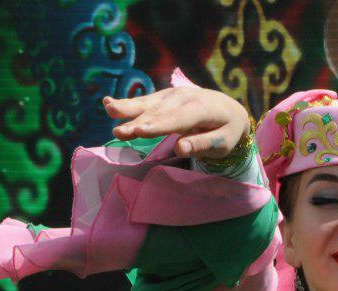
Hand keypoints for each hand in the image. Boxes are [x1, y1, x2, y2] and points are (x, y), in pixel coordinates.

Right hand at [103, 87, 248, 158]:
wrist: (229, 108)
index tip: (140, 131)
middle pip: (159, 113)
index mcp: (202, 109)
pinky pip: (144, 102)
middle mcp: (184, 98)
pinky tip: (108, 103)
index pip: (178, 119)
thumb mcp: (223, 142)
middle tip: (119, 133)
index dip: (158, 125)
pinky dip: (127, 103)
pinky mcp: (163, 97)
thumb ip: (202, 144)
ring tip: (109, 111)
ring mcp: (172, 95)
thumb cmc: (226, 131)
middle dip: (139, 122)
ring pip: (148, 105)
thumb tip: (180, 149)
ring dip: (128, 110)